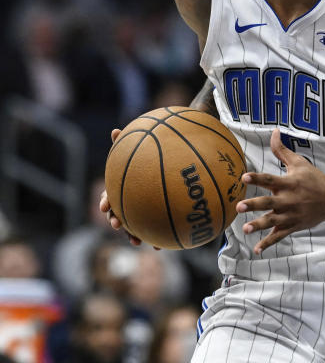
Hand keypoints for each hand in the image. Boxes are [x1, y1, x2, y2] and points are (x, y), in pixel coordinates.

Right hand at [100, 128, 152, 247]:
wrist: (168, 168)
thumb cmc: (149, 158)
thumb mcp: (139, 150)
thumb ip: (127, 143)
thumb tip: (116, 130)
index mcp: (122, 188)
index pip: (110, 196)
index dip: (106, 202)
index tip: (105, 206)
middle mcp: (128, 201)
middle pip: (118, 213)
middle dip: (116, 220)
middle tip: (116, 224)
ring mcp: (140, 211)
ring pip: (133, 225)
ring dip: (132, 234)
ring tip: (137, 241)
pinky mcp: (153, 219)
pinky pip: (152, 230)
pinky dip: (154, 237)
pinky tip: (160, 245)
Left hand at [237, 130, 324, 254]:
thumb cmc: (314, 178)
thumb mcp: (299, 163)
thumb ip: (282, 150)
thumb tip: (274, 131)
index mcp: (288, 183)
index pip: (270, 179)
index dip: (257, 178)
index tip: (244, 177)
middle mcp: (289, 199)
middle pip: (269, 203)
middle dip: (254, 205)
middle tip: (239, 207)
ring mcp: (291, 214)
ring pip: (273, 221)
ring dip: (259, 225)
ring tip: (246, 229)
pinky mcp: (293, 226)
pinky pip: (280, 235)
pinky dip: (269, 243)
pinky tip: (257, 249)